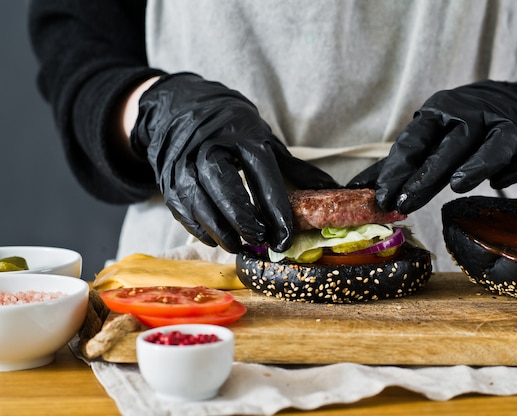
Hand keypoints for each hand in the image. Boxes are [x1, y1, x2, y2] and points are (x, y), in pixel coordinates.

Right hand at [131, 73, 337, 252]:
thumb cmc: (230, 129)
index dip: (276, 212)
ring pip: (201, 206)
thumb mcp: (264, 140)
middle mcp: (211, 149)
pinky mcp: (169, 179)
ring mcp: (185, 164)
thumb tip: (329, 188)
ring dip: (221, 232)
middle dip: (245, 223)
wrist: (181, 108)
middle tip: (259, 240)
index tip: (285, 238)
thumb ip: (294, 167)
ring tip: (238, 245)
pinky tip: (216, 238)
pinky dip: (200, 230)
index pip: (263, 178)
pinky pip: (183, 211)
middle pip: (226, 192)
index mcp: (243, 137)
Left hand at [348, 81, 516, 212]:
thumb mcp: (430, 135)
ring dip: (476, 165)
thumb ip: (399, 163)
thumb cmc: (463, 126)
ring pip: (493, 144)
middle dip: (426, 176)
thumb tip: (358, 188)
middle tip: (406, 203)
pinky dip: (514, 170)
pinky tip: (498, 183)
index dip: (397, 169)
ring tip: (458, 186)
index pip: (414, 140)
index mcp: (439, 112)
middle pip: (449, 145)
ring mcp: (504, 123)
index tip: (381, 197)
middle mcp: (471, 113)